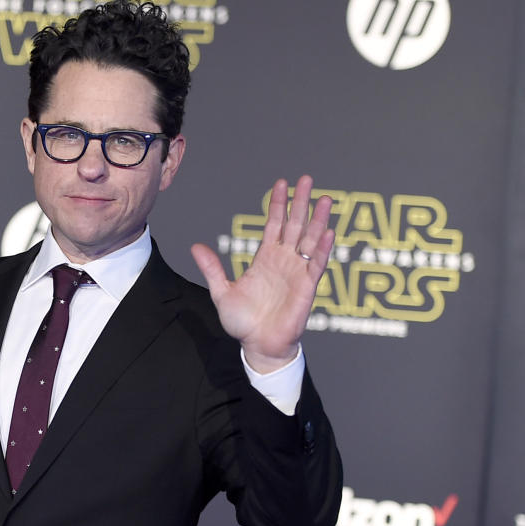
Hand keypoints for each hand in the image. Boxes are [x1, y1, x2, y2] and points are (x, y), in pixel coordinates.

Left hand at [191, 175, 334, 372]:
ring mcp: (297, 273)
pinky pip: (316, 265)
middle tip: (306, 179)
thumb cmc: (244, 323)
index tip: (281, 184)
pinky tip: (328, 232)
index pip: (274, 225)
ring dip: (318, 220)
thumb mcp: (222, 292)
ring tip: (325, 199)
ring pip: (310, 240)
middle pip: (295, 225)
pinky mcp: (307, 288)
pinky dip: (322, 249)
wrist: (257, 346)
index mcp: (265, 259)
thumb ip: (212, 269)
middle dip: (300, 203)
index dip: (278, 205)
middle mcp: (284, 261)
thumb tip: (196, 247)